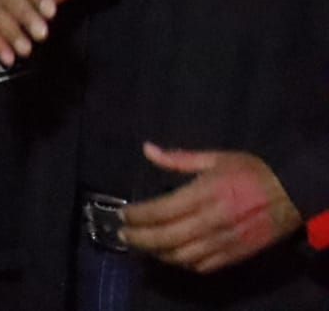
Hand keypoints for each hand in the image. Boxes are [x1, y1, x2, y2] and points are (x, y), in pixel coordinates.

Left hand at [122, 143, 302, 271]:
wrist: (292, 195)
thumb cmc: (251, 172)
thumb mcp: (216, 157)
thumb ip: (179, 158)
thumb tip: (147, 149)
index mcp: (204, 194)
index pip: (161, 210)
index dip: (137, 215)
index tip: (122, 214)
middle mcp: (211, 221)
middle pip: (165, 237)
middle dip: (139, 238)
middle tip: (123, 234)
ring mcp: (223, 241)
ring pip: (181, 256)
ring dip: (157, 253)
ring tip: (142, 245)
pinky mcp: (235, 255)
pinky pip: (202, 266)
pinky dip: (182, 263)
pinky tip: (171, 255)